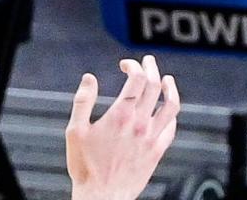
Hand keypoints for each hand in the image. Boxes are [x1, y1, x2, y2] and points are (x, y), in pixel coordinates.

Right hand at [66, 56, 179, 199]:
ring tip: (166, 80)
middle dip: (151, 68)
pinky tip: (166, 109)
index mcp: (121, 115)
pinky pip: (171, 127)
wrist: (102, 199)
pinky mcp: (157, 151)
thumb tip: (88, 78)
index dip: (133, 66)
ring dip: (170, 88)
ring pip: (170, 104)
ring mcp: (151, 137)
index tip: (125, 65)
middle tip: (147, 61)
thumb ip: (82, 101)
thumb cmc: (86, 168)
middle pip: (154, 85)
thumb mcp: (75, 132)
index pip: (137, 78)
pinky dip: (171, 114)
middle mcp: (140, 123)